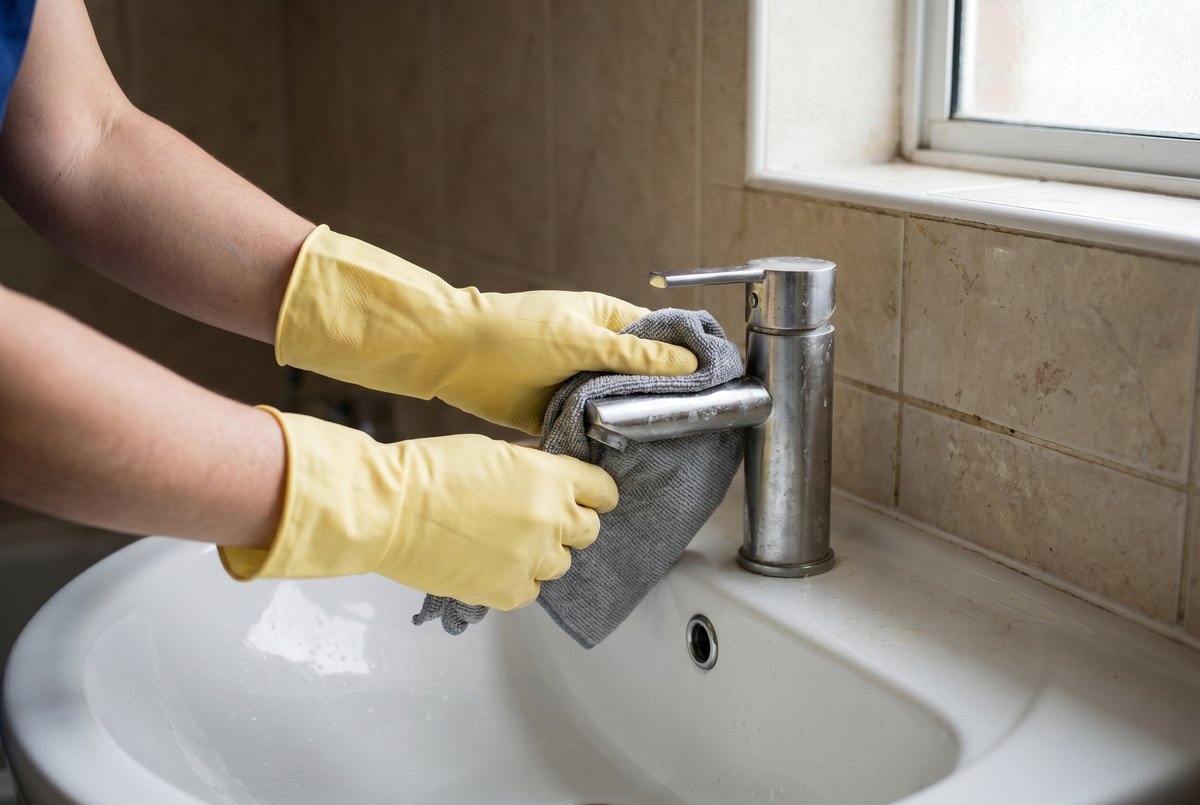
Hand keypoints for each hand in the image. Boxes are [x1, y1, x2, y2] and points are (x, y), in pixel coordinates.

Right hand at [220, 408, 617, 609]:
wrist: (388, 510)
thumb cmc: (430, 471)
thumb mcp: (494, 452)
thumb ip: (532, 470)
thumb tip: (549, 480)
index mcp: (551, 477)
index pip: (602, 490)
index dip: (594, 494)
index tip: (587, 499)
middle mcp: (551, 519)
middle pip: (589, 531)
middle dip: (569, 525)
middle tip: (539, 521)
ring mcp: (532, 558)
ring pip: (561, 564)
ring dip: (540, 554)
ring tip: (505, 543)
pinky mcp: (507, 591)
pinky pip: (531, 590)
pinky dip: (516, 580)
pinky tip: (490, 564)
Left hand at [273, 226, 697, 433]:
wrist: (456, 356)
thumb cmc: (515, 332)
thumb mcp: (581, 340)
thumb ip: (634, 357)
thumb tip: (688, 364)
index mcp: (608, 321)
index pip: (662, 339)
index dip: (690, 359)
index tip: (718, 383)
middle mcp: (599, 352)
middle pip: (646, 378)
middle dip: (666, 398)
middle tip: (700, 425)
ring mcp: (580, 383)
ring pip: (621, 406)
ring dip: (635, 422)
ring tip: (671, 447)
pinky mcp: (560, 412)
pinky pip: (593, 427)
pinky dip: (606, 439)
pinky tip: (629, 457)